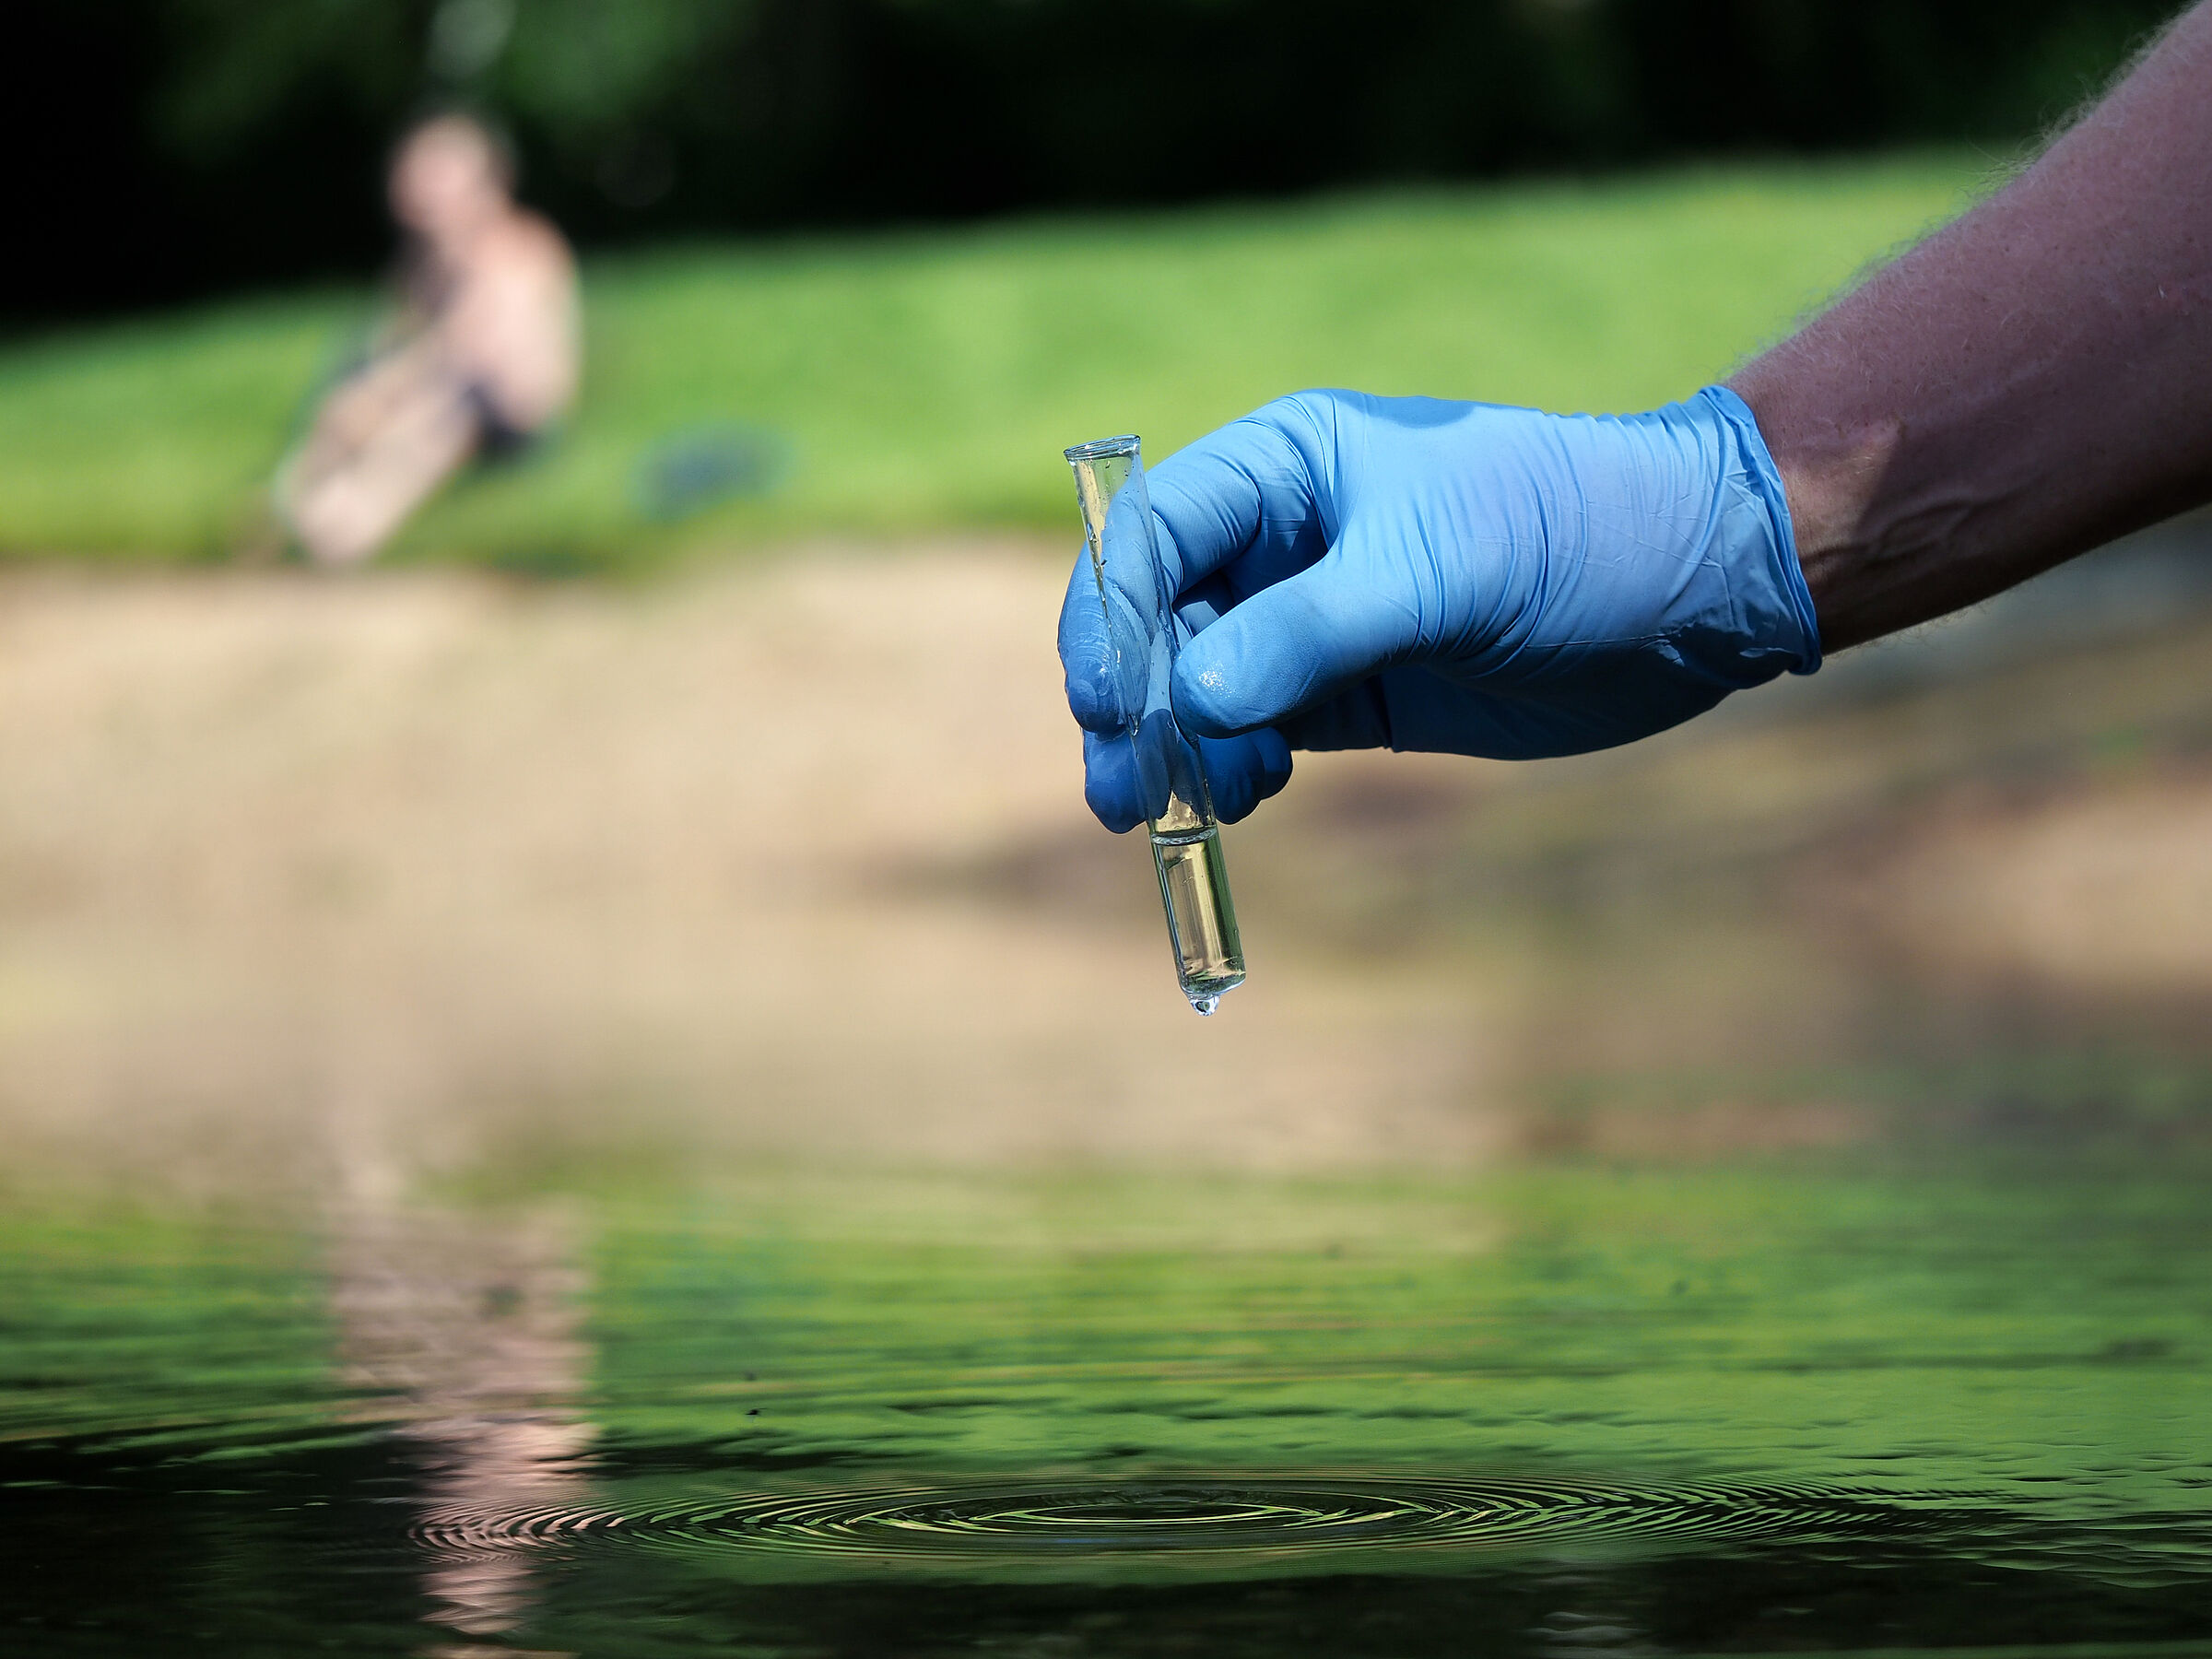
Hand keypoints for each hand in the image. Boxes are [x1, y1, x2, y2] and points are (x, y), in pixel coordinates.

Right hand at [1058, 386, 1819, 830]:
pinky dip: (1228, 769)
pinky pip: (1250, 732)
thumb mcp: (1436, 571)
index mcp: (1285, 465)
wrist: (1689, 590)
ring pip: (1192, 686)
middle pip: (1154, 619)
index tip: (1104, 704)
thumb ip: (1308, 631)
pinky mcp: (1344, 691)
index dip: (1109, 614)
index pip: (1153, 532)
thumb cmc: (1569, 534)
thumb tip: (1186, 695)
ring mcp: (1307, 619)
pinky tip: (1241, 799)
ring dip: (1173, 750)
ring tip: (1186, 810)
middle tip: (1123, 793)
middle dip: (1129, 704)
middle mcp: (1280, 539)